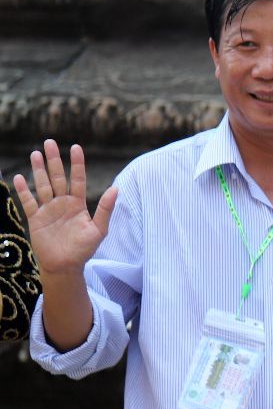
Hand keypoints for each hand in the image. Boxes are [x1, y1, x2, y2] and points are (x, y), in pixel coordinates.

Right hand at [13, 140, 117, 276]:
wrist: (65, 266)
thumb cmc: (84, 249)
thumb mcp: (98, 229)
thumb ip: (105, 209)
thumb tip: (116, 188)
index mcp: (78, 203)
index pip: (77, 179)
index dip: (77, 163)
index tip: (76, 147)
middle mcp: (62, 203)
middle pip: (57, 177)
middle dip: (53, 160)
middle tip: (49, 142)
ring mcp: (48, 210)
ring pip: (42, 185)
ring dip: (38, 170)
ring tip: (35, 153)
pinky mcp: (35, 219)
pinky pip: (28, 202)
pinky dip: (23, 190)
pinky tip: (19, 177)